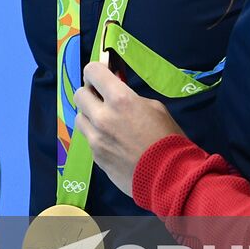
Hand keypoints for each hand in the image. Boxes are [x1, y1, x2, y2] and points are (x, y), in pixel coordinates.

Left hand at [74, 61, 185, 198]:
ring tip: (106, 122)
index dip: (96, 71)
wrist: (169, 177)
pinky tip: (113, 142)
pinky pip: (88, 139)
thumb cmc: (168, 139)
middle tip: (102, 98)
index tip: (101, 75)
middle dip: (90, 93)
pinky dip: (96, 136)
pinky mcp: (95, 157)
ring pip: (79, 118)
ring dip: (89, 116)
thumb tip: (117, 94)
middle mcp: (102, 117)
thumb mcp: (155, 108)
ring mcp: (95, 139)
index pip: (92, 71)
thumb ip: (131, 98)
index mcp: (120, 99)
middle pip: (79, 94)